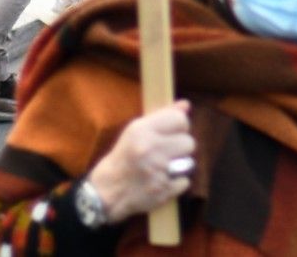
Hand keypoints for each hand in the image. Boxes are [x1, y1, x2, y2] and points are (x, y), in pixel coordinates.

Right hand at [87, 101, 195, 221]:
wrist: (106, 191)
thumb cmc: (124, 157)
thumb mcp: (135, 130)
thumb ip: (163, 115)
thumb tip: (186, 105)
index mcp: (142, 131)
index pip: (180, 120)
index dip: (180, 126)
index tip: (174, 132)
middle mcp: (150, 149)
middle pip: (189, 143)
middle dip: (181, 147)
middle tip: (168, 151)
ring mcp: (157, 172)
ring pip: (189, 163)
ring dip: (179, 166)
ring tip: (164, 167)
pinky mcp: (163, 191)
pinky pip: (185, 182)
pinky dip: (176, 183)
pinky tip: (162, 181)